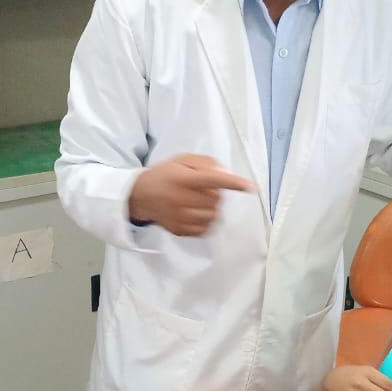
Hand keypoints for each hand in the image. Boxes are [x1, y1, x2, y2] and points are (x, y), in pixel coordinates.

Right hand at [128, 154, 253, 236]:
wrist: (141, 196)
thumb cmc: (166, 175)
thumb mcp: (183, 160)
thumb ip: (206, 163)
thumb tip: (227, 175)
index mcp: (183, 179)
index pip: (213, 180)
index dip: (234, 183)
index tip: (250, 187)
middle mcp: (181, 199)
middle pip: (217, 200)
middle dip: (216, 194)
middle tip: (203, 189)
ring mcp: (180, 218)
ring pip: (214, 216)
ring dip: (213, 208)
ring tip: (198, 201)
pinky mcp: (180, 230)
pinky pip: (205, 229)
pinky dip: (206, 221)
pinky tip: (195, 212)